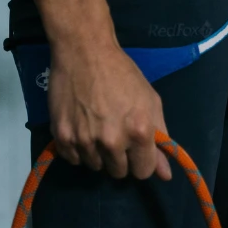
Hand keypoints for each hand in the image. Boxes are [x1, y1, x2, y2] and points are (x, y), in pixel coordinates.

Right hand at [47, 40, 171, 180]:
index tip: (136, 150)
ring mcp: (85, 141)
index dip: (141, 161)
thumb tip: (165, 175)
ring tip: (97, 128)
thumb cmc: (123, 75)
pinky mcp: (62, 136)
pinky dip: (78, 149)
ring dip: (98, 154)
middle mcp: (112, 141)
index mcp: (139, 132)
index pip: (143, 172)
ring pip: (95, 166)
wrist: (85, 53)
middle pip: (118, 172)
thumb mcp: (151, 102)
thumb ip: (160, 139)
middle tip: (115, 134)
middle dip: (120, 158)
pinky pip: (73, 159)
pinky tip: (81, 128)